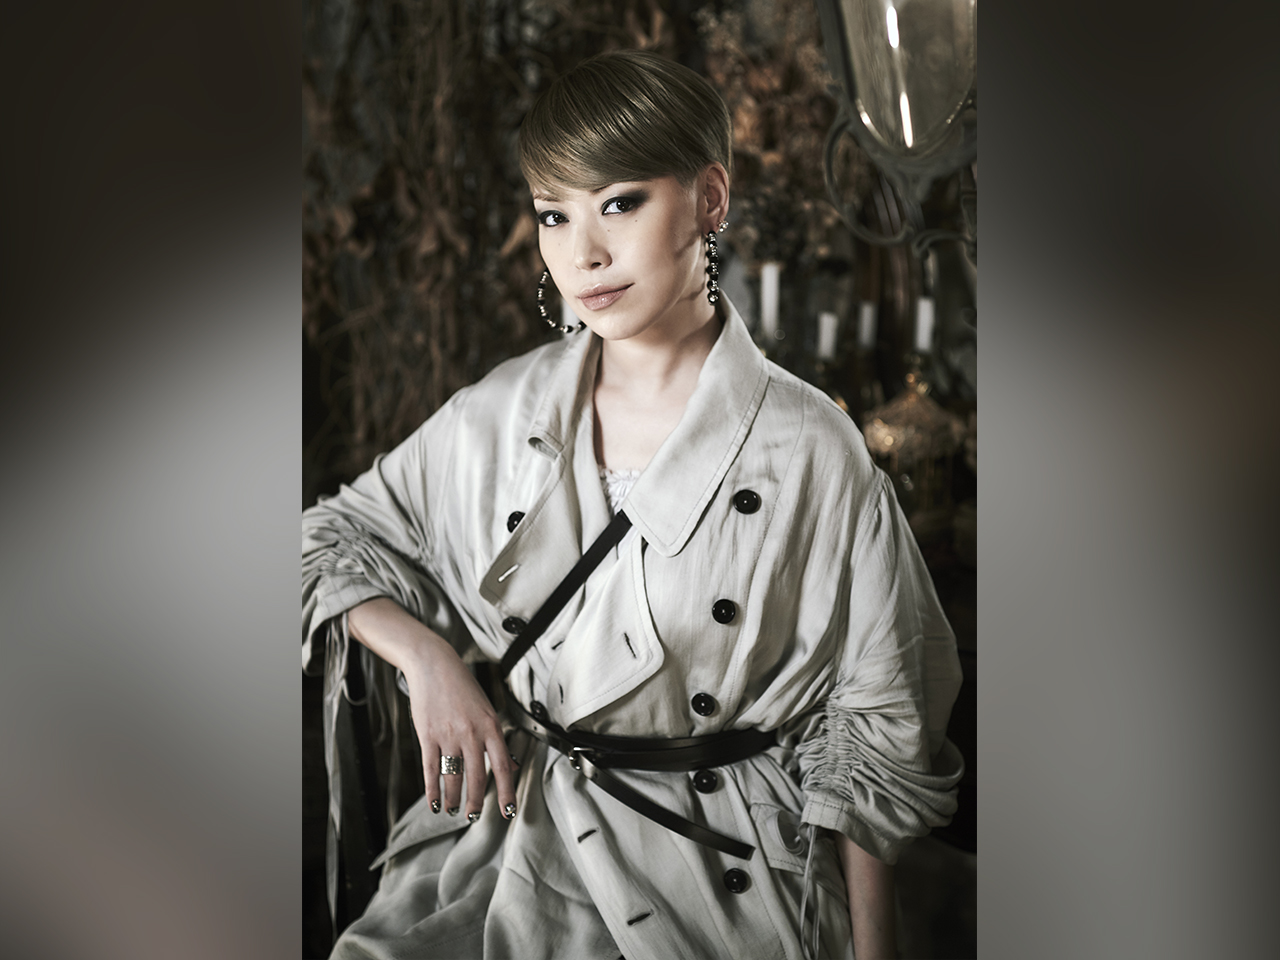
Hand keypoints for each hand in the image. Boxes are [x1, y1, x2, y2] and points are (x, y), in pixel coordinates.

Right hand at [347, 598, 517, 822]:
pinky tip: (434, 803)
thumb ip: (496, 739)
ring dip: (454, 799)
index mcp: (491, 726)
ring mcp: (448, 735)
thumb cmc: (462, 688)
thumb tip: (511, 766)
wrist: (434, 665)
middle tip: (474, 816)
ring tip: (454, 810)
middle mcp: (472, 733)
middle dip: (476, 802)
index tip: (508, 812)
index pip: (503, 766)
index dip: (506, 792)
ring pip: (453, 777)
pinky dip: (432, 791)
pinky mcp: (427, 736)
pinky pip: (431, 770)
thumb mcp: (487, 709)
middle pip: (477, 777)